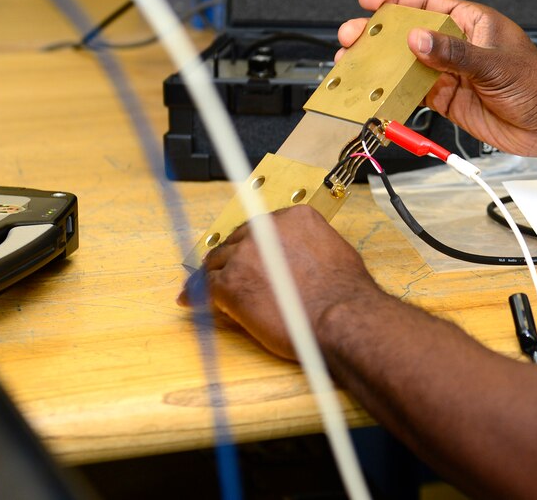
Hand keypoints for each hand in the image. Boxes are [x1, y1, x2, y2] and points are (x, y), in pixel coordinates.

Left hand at [178, 205, 380, 360]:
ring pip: (218, 260)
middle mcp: (266, 229)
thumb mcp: (334, 252)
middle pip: (237, 240)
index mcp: (294, 218)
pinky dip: (196, 294)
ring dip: (214, 274)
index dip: (253, 244)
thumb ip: (310, 246)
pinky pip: (205, 285)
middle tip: (229, 272)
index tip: (249, 255)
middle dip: (232, 257)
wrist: (342, 319)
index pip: (262, 227)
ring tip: (205, 287)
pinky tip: (190, 301)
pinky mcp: (231, 282)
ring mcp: (245, 255)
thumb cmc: (346, 294)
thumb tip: (302, 259)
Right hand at [337, 0, 536, 156]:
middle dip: (378, 35)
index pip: (427, 3)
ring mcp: (448, 72)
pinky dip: (393, 92)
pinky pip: (412, 92)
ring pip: (406, 64)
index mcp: (470, 23)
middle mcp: (456, 46)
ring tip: (353, 64)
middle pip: (408, 34)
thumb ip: (454, 53)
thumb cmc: (536, 85)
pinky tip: (377, 91)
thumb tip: (417, 40)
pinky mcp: (445, 98)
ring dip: (380, 65)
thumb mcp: (495, 64)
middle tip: (351, 37)